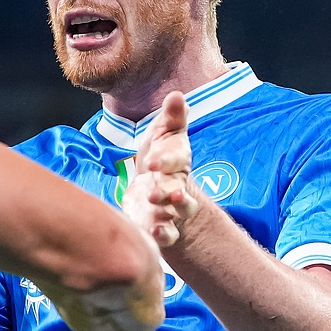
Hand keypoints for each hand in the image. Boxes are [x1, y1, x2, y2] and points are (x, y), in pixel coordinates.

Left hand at [122, 91, 201, 248]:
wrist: (157, 188)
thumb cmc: (160, 157)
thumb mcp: (164, 135)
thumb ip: (173, 118)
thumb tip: (177, 95)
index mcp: (177, 163)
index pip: (175, 160)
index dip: (165, 160)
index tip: (151, 161)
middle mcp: (176, 186)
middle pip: (178, 191)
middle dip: (170, 194)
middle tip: (159, 194)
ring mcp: (169, 208)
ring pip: (175, 213)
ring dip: (167, 214)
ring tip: (157, 217)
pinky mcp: (160, 225)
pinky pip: (167, 234)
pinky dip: (163, 236)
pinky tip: (153, 236)